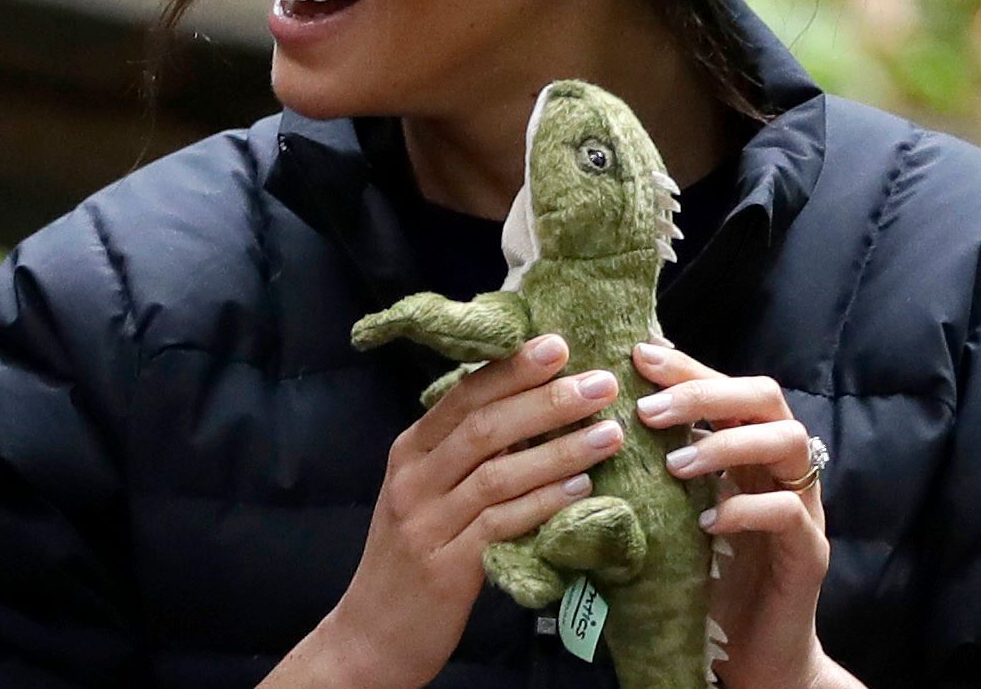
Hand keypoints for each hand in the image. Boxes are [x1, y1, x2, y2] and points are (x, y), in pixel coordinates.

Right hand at [271, 335, 624, 688]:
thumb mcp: (426, 496)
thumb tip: (532, 414)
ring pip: (498, 473)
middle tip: (600, 384)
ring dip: (558, 450)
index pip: (461, 396)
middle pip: (483, 427)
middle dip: (545, 400)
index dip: (511, 369)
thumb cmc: (411, 559)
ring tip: (608, 434)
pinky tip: (581, 489)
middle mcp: (412, 480)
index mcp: (408, 452)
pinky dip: (544, 502)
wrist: (371, 634)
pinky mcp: (446, 567)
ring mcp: (426, 523)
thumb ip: (464, 457)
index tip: (557, 345)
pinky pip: (502, 524)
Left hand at [632, 341, 848, 688]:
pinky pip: (789, 514)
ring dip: (725, 443)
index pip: (728, 385)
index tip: (639, 356)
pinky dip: (745, 509)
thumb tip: (596, 421)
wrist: (750, 654)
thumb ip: (655, 469)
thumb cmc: (706, 577)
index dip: (687, 367)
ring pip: (787, 441)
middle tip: (649, 410)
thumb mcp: (673, 513)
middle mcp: (781, 470)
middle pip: (766, 397)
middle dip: (705, 393)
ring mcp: (803, 508)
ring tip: (674, 464)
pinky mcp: (809, 554)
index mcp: (749, 451)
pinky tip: (706, 521)